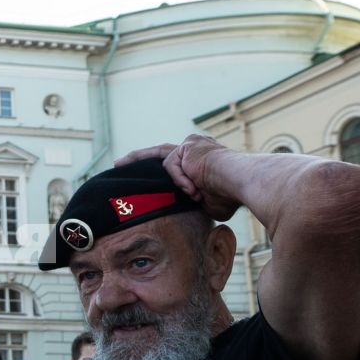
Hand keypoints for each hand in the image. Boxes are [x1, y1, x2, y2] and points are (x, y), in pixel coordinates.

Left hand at [116, 133, 237, 220]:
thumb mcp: (207, 202)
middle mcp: (195, 148)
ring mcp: (191, 146)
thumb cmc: (230, 196)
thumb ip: (192, 201)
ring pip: (165, 162)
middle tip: (118, 164)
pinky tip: (195, 189)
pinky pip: (173, 166)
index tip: (143, 176)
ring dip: (176, 182)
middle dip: (137, 158)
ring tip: (191, 193)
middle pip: (159, 152)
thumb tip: (184, 214)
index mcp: (202, 161)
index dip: (159, 170)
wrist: (241, 182)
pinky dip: (182, 180)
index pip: (174, 162)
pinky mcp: (187, 147)